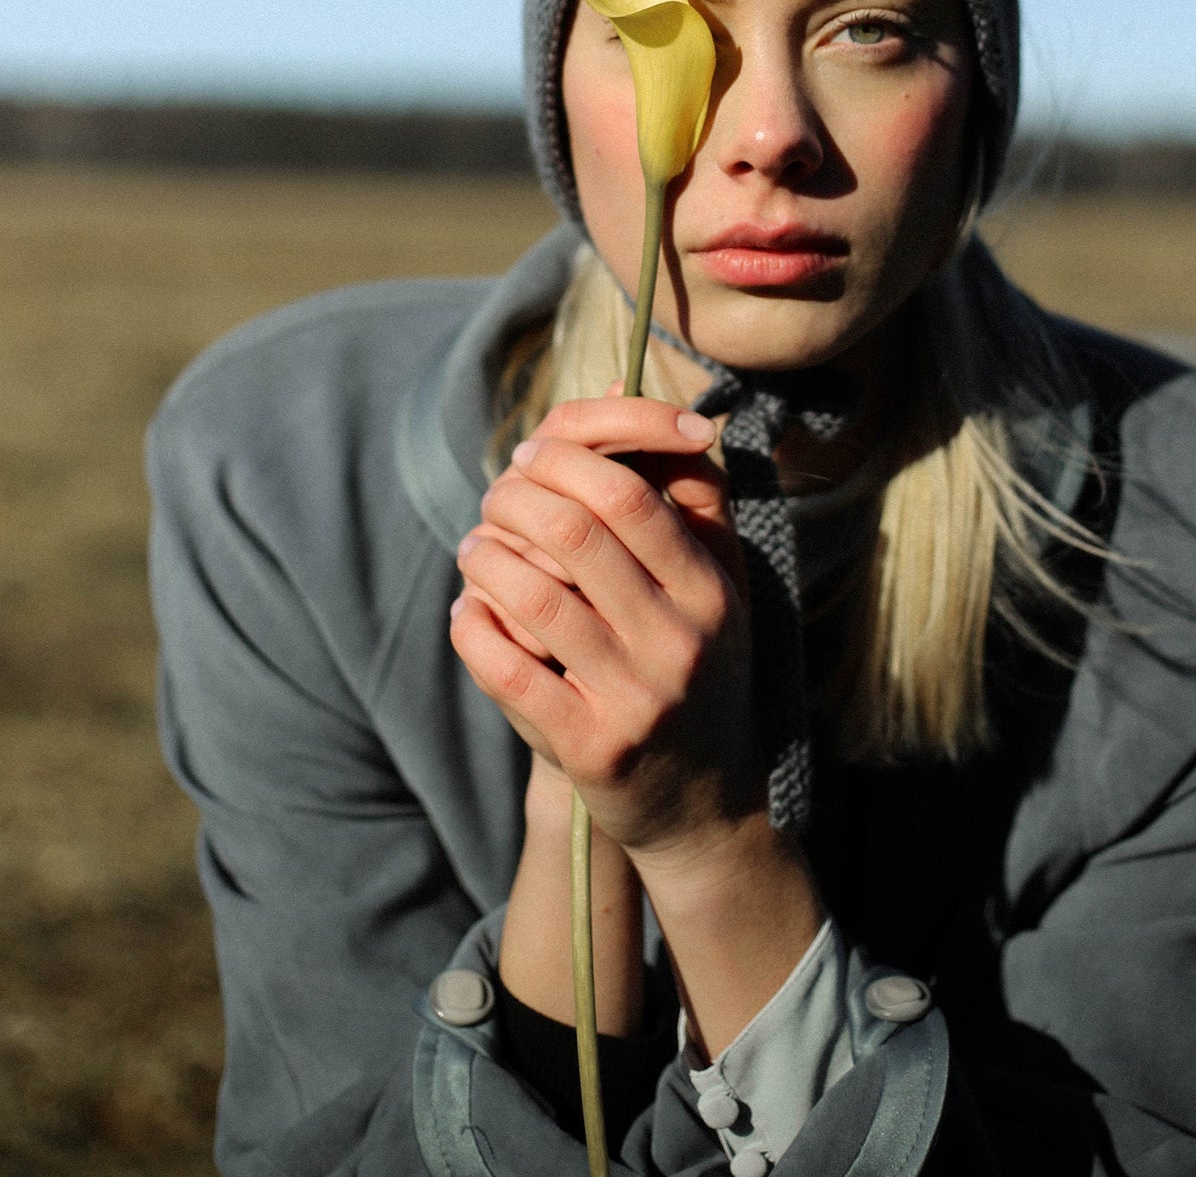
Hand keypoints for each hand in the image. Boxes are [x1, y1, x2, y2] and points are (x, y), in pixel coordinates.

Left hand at [450, 396, 763, 855]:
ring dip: (486, 558)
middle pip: (578, 533)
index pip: (631, 496)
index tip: (533, 455)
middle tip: (494, 494)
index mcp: (711, 591)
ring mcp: (636, 698)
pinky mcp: (591, 748)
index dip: (567, 463)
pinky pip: (508, 671)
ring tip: (474, 547)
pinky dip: (473, 628)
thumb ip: (689, 497)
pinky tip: (467, 611)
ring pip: (534, 596)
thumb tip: (626, 395)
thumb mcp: (720, 589)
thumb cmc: (701, 672)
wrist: (708, 808)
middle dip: (516, 498)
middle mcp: (679, 641)